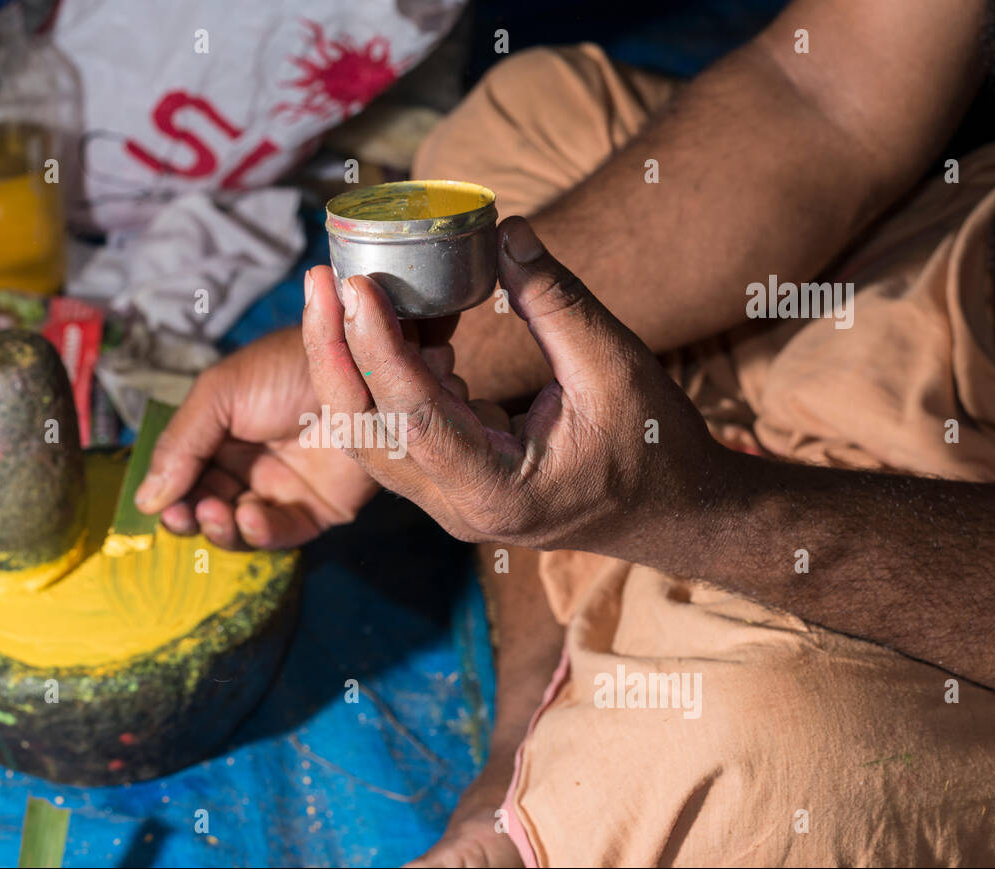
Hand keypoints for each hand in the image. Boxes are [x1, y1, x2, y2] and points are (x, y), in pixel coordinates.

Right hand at [131, 326, 378, 548]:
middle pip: (206, 510)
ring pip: (239, 531)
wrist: (354, 368)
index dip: (169, 498)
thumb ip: (180, 445)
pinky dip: (260, 532)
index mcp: (219, 439)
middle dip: (191, 518)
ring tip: (215, 511)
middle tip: (186, 513)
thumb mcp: (219, 395)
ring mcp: (282, 491)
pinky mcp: (316, 509)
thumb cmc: (285, 368)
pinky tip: (248, 515)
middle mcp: (248, 468)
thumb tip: (144, 501)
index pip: (183, 480)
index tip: (160, 506)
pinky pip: (281, 534)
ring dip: (221, 529)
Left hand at [301, 216, 728, 555]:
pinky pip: (396, 432)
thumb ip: (556, 301)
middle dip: (335, 353)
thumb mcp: (616, 365)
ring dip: (350, 364)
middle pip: (368, 432)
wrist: (675, 512)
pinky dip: (386, 378)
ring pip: (371, 436)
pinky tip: (396, 323)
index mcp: (497, 491)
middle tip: (319, 279)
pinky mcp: (450, 484)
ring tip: (340, 292)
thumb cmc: (657, 446)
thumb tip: (505, 230)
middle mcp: (459, 507)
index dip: (378, 348)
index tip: (355, 285)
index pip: (414, 417)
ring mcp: (449, 502)